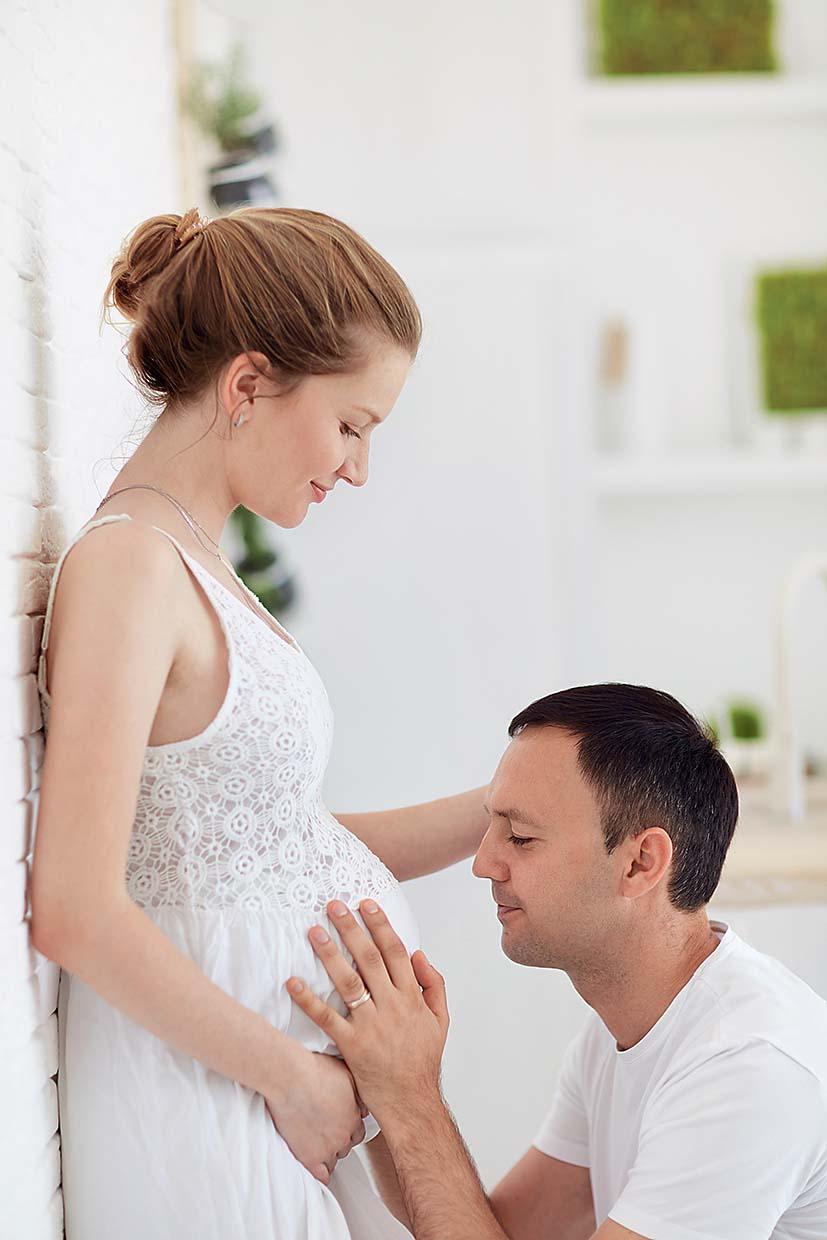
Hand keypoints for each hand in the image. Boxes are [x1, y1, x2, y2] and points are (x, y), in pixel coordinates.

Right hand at [264, 1048, 365, 1183]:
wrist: (291, 1079)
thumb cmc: (314, 1070)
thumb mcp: (346, 1074)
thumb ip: (357, 1093)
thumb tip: (363, 1105)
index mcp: (353, 1115)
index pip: (358, 1131)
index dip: (348, 1127)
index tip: (340, 1125)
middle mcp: (344, 1134)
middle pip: (346, 1144)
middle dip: (338, 1138)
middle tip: (324, 1130)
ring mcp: (328, 1148)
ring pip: (335, 1160)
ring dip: (328, 1153)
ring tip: (315, 1143)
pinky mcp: (310, 1158)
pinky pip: (322, 1176)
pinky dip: (320, 1174)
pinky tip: (315, 1167)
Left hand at [286, 899, 449, 1125]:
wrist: (411, 1102)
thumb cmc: (423, 1060)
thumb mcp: (440, 1020)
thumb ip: (433, 984)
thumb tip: (418, 953)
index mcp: (412, 997)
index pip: (396, 952)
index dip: (381, 925)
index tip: (367, 904)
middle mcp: (392, 1007)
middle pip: (370, 959)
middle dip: (352, 928)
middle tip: (334, 905)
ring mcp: (371, 1026)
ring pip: (349, 983)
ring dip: (330, 955)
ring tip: (314, 931)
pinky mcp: (351, 1045)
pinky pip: (327, 1019)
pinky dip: (308, 1000)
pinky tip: (293, 982)